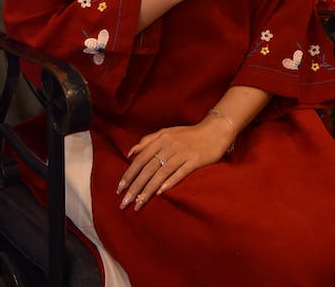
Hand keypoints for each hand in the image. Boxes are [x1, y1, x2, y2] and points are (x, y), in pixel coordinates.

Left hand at [116, 116, 233, 210]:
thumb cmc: (189, 134)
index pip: (140, 158)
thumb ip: (148, 141)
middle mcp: (170, 145)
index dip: (129, 173)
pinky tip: (160, 193)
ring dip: (148, 190)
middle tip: (124, 202)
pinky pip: (180, 173)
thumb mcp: (167, 132)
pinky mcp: (195, 160)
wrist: (215, 131)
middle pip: (148, 168)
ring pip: (161, 173)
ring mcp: (182, 153)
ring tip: (138, 203)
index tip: (119, 188)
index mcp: (161, 138)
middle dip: (135, 186)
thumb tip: (131, 152)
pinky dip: (169, 182)